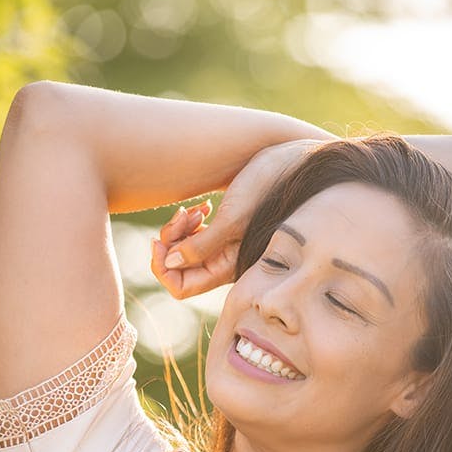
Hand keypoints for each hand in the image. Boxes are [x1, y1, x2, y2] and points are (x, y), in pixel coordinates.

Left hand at [150, 138, 327, 298]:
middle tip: (179, 217)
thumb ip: (201, 246)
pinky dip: (190, 223)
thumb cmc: (269, 188)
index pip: (181, 287)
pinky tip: (203, 208)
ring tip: (194, 210)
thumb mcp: (232, 218)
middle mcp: (226, 263)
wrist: (293, 163)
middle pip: (179, 269)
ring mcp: (226, 247)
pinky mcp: (227, 230)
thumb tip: (170, 264)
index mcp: (229, 268)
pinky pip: (196, 236)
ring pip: (185, 251)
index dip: (164, 268)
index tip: (158, 241)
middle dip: (170, 245)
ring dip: (180, 230)